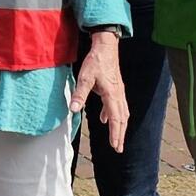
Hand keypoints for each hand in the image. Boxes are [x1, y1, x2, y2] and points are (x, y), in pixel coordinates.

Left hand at [70, 32, 128, 153]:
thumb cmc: (96, 61)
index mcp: (112, 95)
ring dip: (119, 126)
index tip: (115, 146)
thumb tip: (73, 109)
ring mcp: (119, 91)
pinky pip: (118, 105)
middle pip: (122, 119)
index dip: (115, 133)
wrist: (106, 47)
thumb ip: (79, 94)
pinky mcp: (116, 87)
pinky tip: (106, 119)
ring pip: (122, 113)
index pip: (115, 119)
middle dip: (120, 134)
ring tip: (117, 138)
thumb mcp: (84, 78)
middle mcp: (118, 95)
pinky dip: (114, 115)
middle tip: (119, 148)